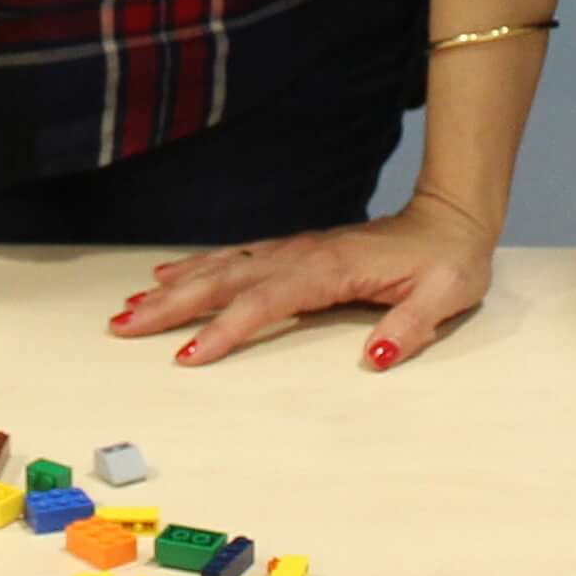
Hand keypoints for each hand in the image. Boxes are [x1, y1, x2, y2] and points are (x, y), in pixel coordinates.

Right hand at [112, 189, 496, 365]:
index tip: (189, 353)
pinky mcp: (293, 252)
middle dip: (173, 304)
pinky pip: (234, 259)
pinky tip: (166, 276)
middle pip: (226, 280)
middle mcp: (302, 255)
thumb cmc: (447, 261)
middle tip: (125, 326)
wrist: (451, 218)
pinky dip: (196, 268)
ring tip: (129, 308)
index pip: (266, 301)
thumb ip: (411, 327)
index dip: (227, 328)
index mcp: (331, 269)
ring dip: (174, 287)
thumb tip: (379, 356)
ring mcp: (294, 251)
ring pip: (222, 267)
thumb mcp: (444, 297)